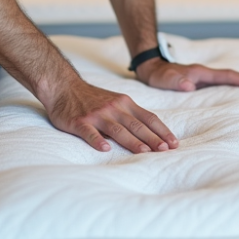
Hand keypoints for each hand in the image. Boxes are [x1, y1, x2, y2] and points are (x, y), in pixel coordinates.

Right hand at [44, 79, 178, 153]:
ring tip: (144, 152)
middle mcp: (114, 108)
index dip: (162, 131)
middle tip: (165, 150)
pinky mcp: (80, 122)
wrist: (64, 86)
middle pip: (136, 125)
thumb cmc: (92, 98)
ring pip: (117, 129)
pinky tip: (104, 149)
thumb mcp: (116, 101)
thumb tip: (152, 134)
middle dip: (152, 138)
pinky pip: (90, 132)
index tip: (174, 143)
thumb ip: (131, 115)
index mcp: (125, 103)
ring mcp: (97, 115)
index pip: (148, 118)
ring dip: (132, 141)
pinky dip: (97, 140)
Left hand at [136, 59, 238, 92]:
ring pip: (227, 79)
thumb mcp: (163, 79)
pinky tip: (235, 95)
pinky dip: (231, 87)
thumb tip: (189, 86)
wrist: (150, 67)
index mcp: (201, 73)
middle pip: (232, 76)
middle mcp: (205, 73)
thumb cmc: (156, 75)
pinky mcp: (199, 82)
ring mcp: (203, 77)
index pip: (228, 76)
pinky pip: (220, 84)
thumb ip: (175, 81)